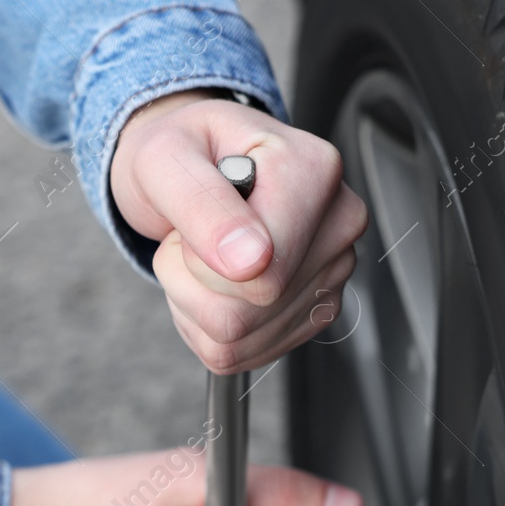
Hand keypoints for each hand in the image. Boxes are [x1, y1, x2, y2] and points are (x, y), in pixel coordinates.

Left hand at [110, 90, 368, 374]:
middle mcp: (338, 223)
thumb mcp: (165, 158)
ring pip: (240, 337)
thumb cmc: (182, 152)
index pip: (261, 269)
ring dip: (193, 303)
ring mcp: (333, 272)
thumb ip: (203, 203)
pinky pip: (240, 353)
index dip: (202, 256)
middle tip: (192, 232)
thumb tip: (251, 262)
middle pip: (253, 308)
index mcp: (314, 172)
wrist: (189, 164)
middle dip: (193, 279)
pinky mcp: (314, 312)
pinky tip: (211, 281)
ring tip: (201, 252)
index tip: (196, 213)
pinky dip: (203, 325)